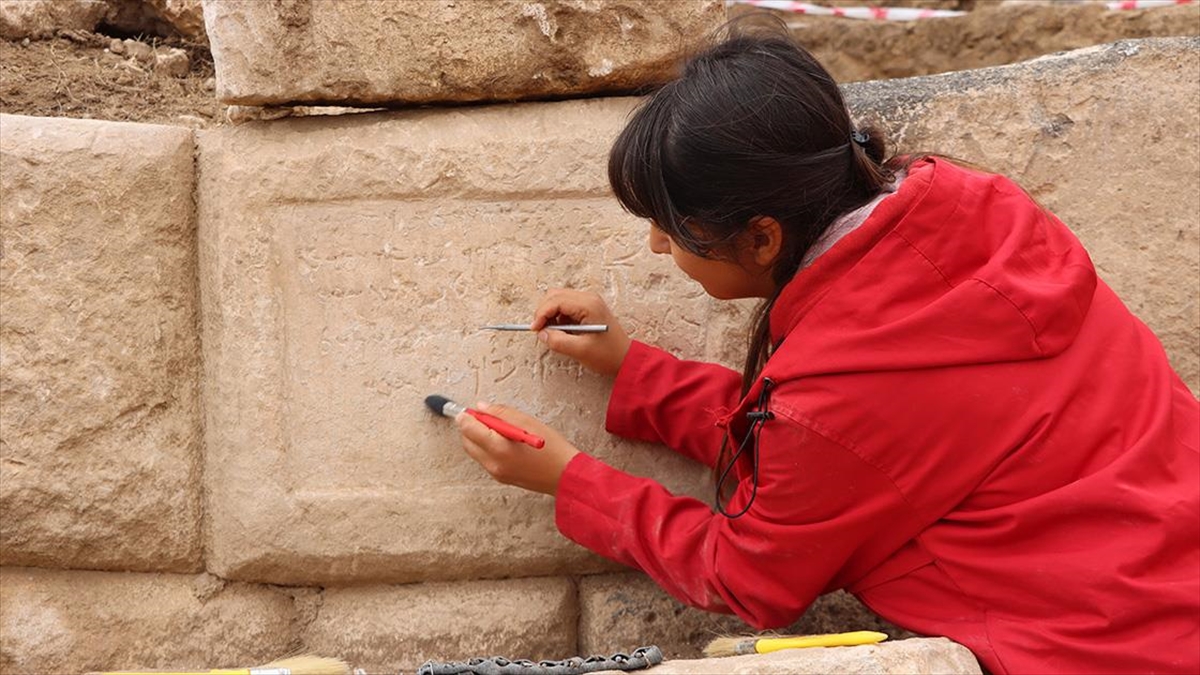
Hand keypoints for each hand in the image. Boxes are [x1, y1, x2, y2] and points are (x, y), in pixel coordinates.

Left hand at [457, 402, 580, 495]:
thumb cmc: (552, 448)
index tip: (469, 410)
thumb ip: (501, 413)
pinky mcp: (501, 477)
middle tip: (484, 417)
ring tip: (498, 429)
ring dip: (478, 438)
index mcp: (498, 447)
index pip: (468, 429)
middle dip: (470, 427)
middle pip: (467, 442)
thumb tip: (483, 407)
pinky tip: (504, 442)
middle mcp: (493, 463)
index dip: (466, 416)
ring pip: (475, 451)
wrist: (565, 475)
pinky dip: (487, 448)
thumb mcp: (527, 421)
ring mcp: (496, 472)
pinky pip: (485, 459)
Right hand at [532, 289, 630, 376]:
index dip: (541, 314)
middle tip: (540, 330)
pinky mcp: (589, 308)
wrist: (625, 358)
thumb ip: (558, 341)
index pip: (556, 300)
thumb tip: (542, 334)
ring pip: (559, 299)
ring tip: (553, 333)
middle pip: (555, 295)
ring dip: (551, 314)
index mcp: (589, 305)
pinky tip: (563, 331)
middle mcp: (589, 298)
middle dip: (544, 312)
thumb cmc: (608, 355)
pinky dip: (559, 316)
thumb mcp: (580, 350)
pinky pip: (566, 306)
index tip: (535, 329)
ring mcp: (590, 301)